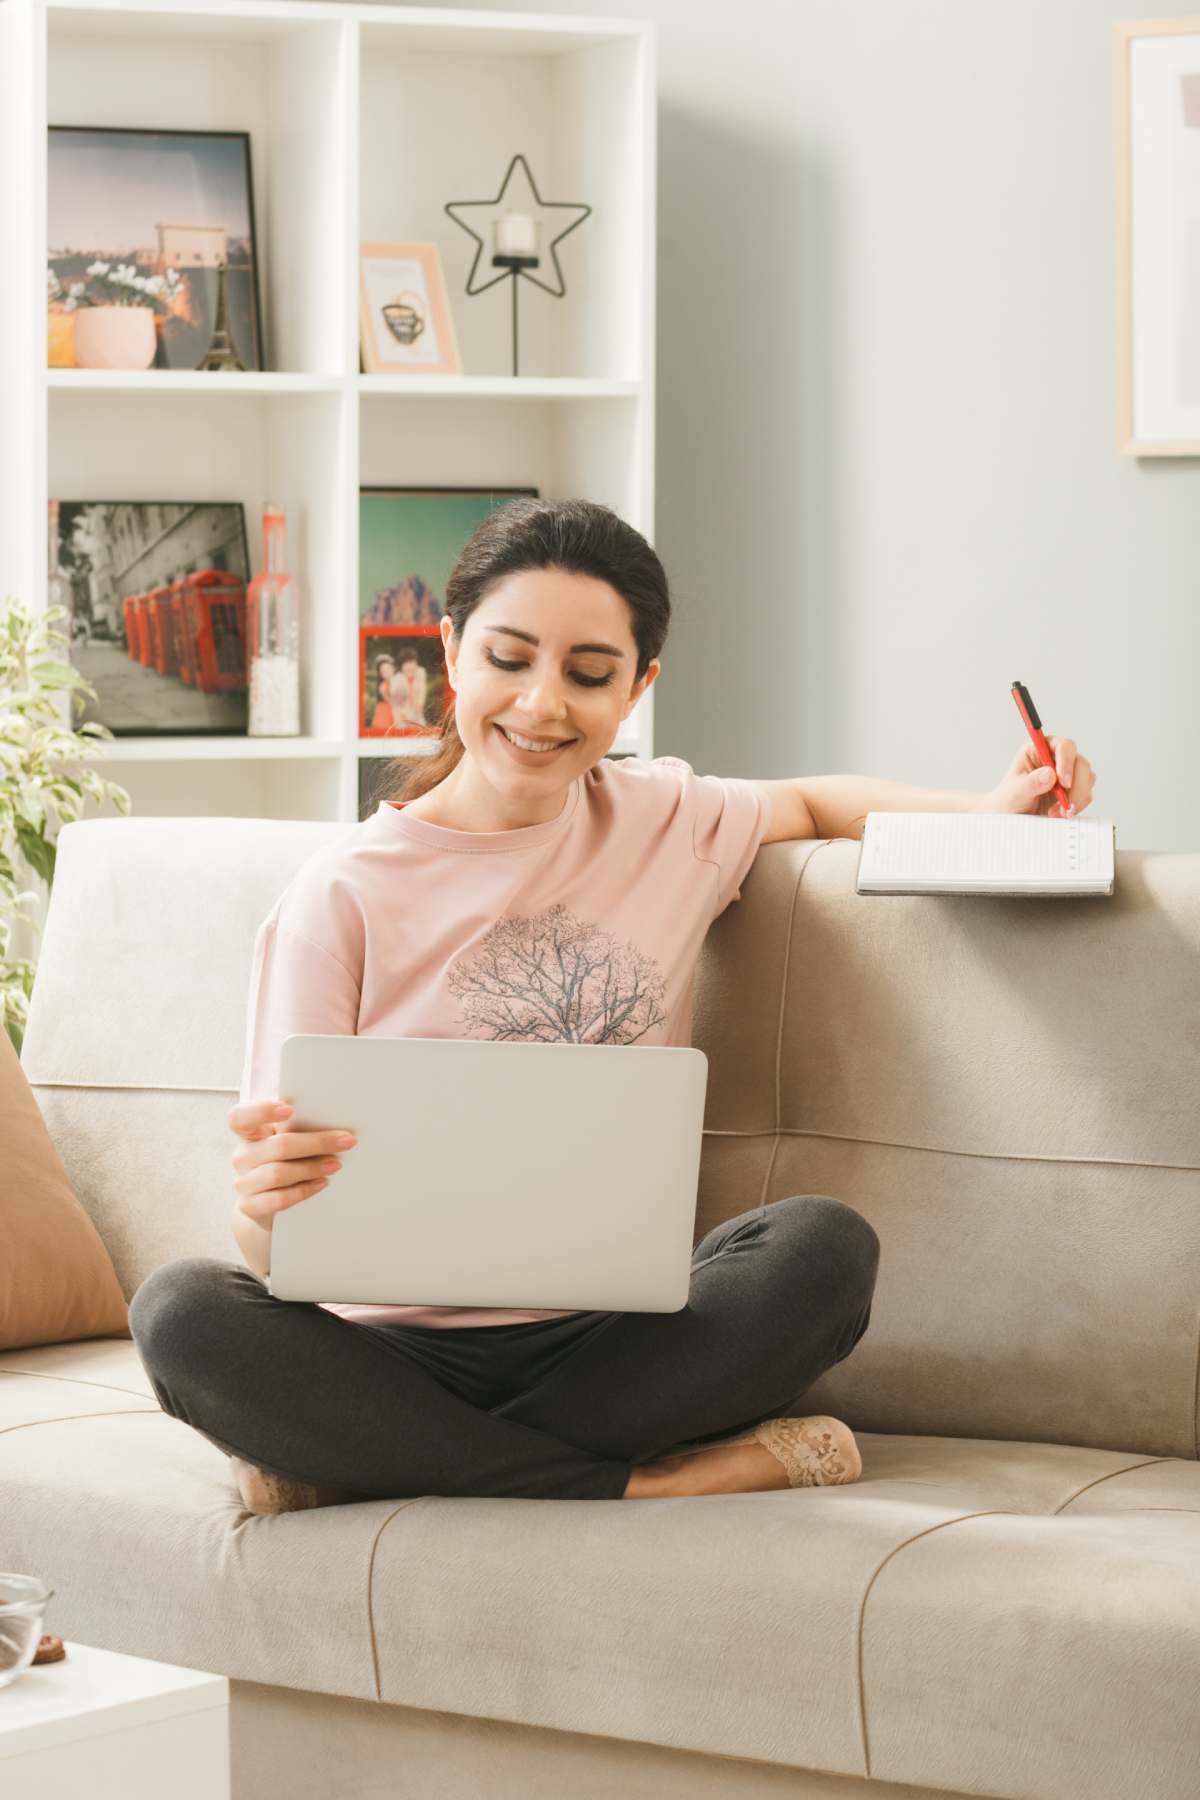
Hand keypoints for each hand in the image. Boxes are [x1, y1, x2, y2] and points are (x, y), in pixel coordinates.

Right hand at [228, 1100, 355, 1229]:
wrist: (265, 1202)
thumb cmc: (281, 1160)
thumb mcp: (283, 1139)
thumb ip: (296, 1126)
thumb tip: (334, 1116)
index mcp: (247, 1133)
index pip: (240, 1117)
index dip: (261, 1111)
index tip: (290, 1109)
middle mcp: (242, 1156)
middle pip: (278, 1146)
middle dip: (316, 1143)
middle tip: (344, 1141)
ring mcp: (244, 1183)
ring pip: (279, 1173)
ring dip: (312, 1168)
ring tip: (335, 1164)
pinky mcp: (250, 1206)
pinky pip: (279, 1199)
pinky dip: (304, 1190)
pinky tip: (321, 1183)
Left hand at [977, 734, 1096, 819]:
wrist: (1010, 816)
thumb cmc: (1008, 799)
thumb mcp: (1015, 792)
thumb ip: (1031, 783)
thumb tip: (1050, 774)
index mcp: (1039, 749)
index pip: (1063, 746)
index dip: (1066, 762)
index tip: (1063, 782)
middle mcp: (1056, 758)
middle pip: (1080, 763)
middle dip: (1076, 786)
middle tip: (1065, 804)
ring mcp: (1067, 773)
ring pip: (1087, 778)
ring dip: (1076, 798)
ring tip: (1056, 812)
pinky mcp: (1073, 789)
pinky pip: (1085, 795)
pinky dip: (1076, 806)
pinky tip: (1060, 814)